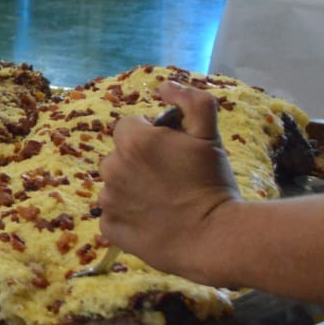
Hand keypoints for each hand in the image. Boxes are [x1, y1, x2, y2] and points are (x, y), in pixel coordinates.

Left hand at [97, 80, 241, 283]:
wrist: (215, 238)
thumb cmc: (212, 183)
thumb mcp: (209, 135)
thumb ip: (192, 102)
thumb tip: (165, 86)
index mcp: (131, 140)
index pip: (130, 127)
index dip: (152, 138)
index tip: (173, 154)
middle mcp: (111, 167)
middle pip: (120, 156)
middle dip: (140, 162)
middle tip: (171, 179)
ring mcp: (108, 199)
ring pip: (116, 184)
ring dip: (133, 188)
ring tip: (164, 202)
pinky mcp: (108, 226)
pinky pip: (113, 214)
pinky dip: (128, 216)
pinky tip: (153, 221)